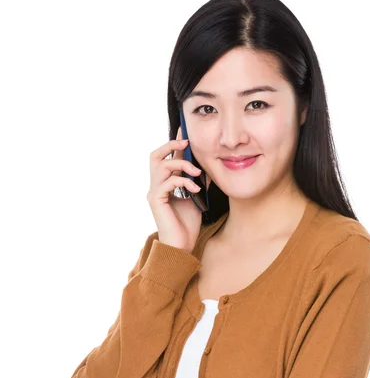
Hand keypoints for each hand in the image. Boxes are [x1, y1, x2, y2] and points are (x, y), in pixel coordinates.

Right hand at [146, 126, 205, 253]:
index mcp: (165, 184)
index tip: (186, 131)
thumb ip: (198, 183)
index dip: (175, 143)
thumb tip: (208, 168)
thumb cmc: (187, 225)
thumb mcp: (197, 199)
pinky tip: (195, 189)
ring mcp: (154, 192)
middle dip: (170, 145)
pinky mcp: (156, 200)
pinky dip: (183, 181)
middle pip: (155, 156)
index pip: (167, 158)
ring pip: (161, 165)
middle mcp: (156, 186)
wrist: (181, 245)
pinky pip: (168, 182)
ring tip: (197, 172)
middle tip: (186, 142)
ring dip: (181, 164)